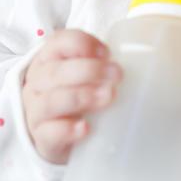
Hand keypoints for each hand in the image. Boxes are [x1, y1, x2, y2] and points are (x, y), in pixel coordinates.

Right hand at [22, 29, 122, 164]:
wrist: (56, 135)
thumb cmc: (76, 95)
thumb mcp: (86, 75)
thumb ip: (104, 64)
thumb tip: (142, 62)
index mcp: (49, 60)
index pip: (59, 43)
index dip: (82, 44)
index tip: (107, 53)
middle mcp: (38, 83)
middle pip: (56, 72)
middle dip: (89, 70)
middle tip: (117, 75)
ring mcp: (37, 111)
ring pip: (53, 101)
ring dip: (82, 97)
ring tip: (107, 96)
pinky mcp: (42, 138)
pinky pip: (50, 133)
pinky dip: (67, 130)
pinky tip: (85, 127)